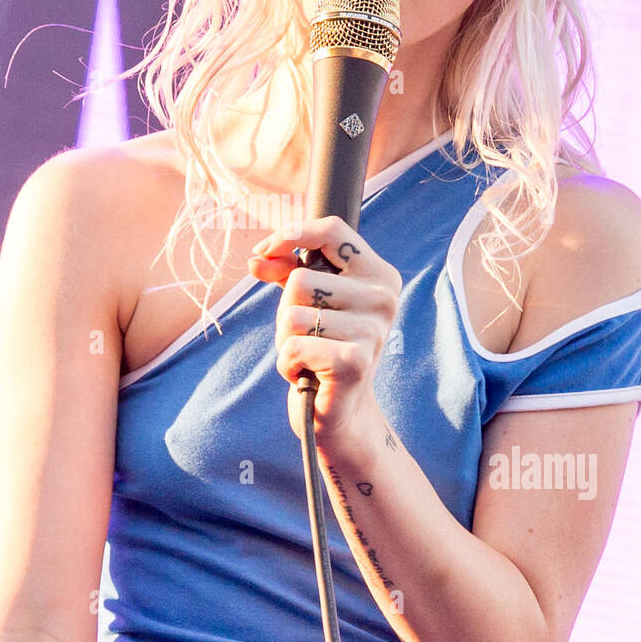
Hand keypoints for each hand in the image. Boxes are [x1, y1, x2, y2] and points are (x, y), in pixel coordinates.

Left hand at [246, 215, 402, 444]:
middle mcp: (383, 297)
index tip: (264, 251)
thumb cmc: (323, 348)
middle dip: (286, 310)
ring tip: (307, 355)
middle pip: (300, 279)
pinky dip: (288, 363)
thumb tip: (257, 258)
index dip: (291, 234)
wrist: (341, 411)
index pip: (331, 230)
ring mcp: (372, 330)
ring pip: (292, 314)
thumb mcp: (306, 302)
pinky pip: (294, 346)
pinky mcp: (354, 361)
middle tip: (304, 335)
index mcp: (378, 274)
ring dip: (286, 339)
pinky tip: (306, 373)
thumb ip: (285, 271)